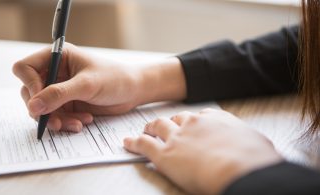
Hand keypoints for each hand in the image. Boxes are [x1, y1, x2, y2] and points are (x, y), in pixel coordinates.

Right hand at [13, 43, 185, 131]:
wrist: (133, 91)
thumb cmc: (115, 79)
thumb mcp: (87, 85)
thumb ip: (59, 94)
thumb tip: (32, 106)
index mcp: (57, 57)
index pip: (25, 68)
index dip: (29, 85)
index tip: (41, 101)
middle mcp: (55, 72)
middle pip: (30, 92)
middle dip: (43, 109)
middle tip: (55, 121)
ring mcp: (60, 89)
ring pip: (42, 108)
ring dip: (56, 119)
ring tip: (77, 123)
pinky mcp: (68, 103)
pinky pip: (56, 116)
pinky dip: (66, 122)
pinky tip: (83, 121)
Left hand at [124, 108, 282, 194]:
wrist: (240, 169)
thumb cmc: (254, 160)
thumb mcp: (259, 145)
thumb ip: (250, 143)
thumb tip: (258, 149)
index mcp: (216, 119)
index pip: (199, 116)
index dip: (192, 121)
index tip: (189, 124)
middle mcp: (195, 124)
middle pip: (176, 118)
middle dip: (169, 122)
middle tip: (164, 126)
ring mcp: (178, 137)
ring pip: (158, 126)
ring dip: (150, 128)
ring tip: (145, 130)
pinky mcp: (165, 154)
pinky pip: (144, 145)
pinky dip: (133, 143)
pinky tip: (127, 143)